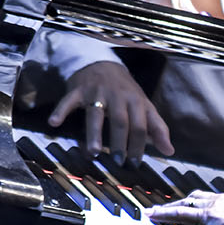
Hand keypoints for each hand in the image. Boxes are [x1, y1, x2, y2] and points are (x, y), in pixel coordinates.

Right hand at [49, 60, 173, 160]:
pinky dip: (60, 111)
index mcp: (136, 101)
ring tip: (93, 152)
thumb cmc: (125, 91)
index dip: (139, 145)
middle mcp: (117, 96)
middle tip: (118, 161)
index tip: (135, 163)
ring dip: (94, 133)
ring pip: (96, 113)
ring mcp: (97, 92)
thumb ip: (157, 128)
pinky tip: (54, 122)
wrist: (101, 61)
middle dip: (120, 142)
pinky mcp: (78, 89)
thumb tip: (169, 151)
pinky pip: (68, 100)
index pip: (140, 125)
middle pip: (120, 121)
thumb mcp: (144, 106)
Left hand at [147, 190, 223, 224]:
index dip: (206, 203)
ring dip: (172, 207)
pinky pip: (180, 212)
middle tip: (173, 206)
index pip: (219, 200)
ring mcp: (216, 205)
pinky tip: (153, 215)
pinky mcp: (206, 214)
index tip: (200, 208)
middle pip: (200, 197)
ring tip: (157, 212)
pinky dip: (165, 213)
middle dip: (186, 201)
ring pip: (187, 202)